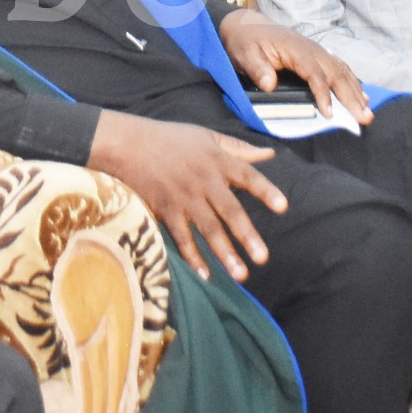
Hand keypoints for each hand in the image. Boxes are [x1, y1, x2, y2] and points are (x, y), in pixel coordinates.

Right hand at [88, 111, 285, 280]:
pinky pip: (181, 237)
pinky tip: (205, 275)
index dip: (265, 191)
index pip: (248, 176)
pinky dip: (192, 256)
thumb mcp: (207, 137)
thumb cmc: (171, 139)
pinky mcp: (166, 209)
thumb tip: (270, 154)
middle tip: (262, 258)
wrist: (128, 144)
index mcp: (218, 161)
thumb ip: (240, 149)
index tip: (283, 207)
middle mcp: (204, 181)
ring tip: (240, 274)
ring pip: (208, 229)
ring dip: (224, 253)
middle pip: (230, 211)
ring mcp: (184, 197)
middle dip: (247, 235)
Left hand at [218, 7, 373, 126]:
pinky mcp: (317, 56)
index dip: (323, 94)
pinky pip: (340, 69)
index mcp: (295, 49)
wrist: (246, 25)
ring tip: (368, 112)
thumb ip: (257, 69)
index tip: (329, 114)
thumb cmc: (246, 42)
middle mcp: (311, 49)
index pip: (315, 73)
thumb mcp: (245, 55)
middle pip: (336, 73)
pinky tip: (361, 96)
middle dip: (351, 97)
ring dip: (356, 92)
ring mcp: (317, 52)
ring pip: (342, 72)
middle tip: (364, 118)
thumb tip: (269, 84)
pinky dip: (352, 83)